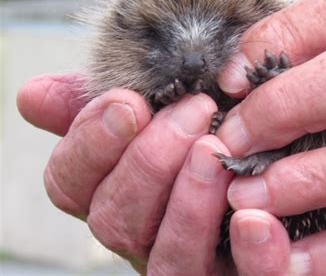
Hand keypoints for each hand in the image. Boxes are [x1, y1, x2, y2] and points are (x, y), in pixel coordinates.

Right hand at [17, 74, 264, 274]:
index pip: (71, 185)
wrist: (264, 146)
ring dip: (187, 204)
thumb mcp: (154, 106)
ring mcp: (190, 262)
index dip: (90, 145)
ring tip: (214, 150)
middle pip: (114, 221)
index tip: (129, 102)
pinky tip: (257, 219)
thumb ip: (98, 106)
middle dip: (148, 162)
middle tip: (192, 110)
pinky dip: (250, 256)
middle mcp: (144, 235)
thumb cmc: (203, 123)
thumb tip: (34, 95)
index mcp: (115, 193)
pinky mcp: (239, 274)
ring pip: (167, 260)